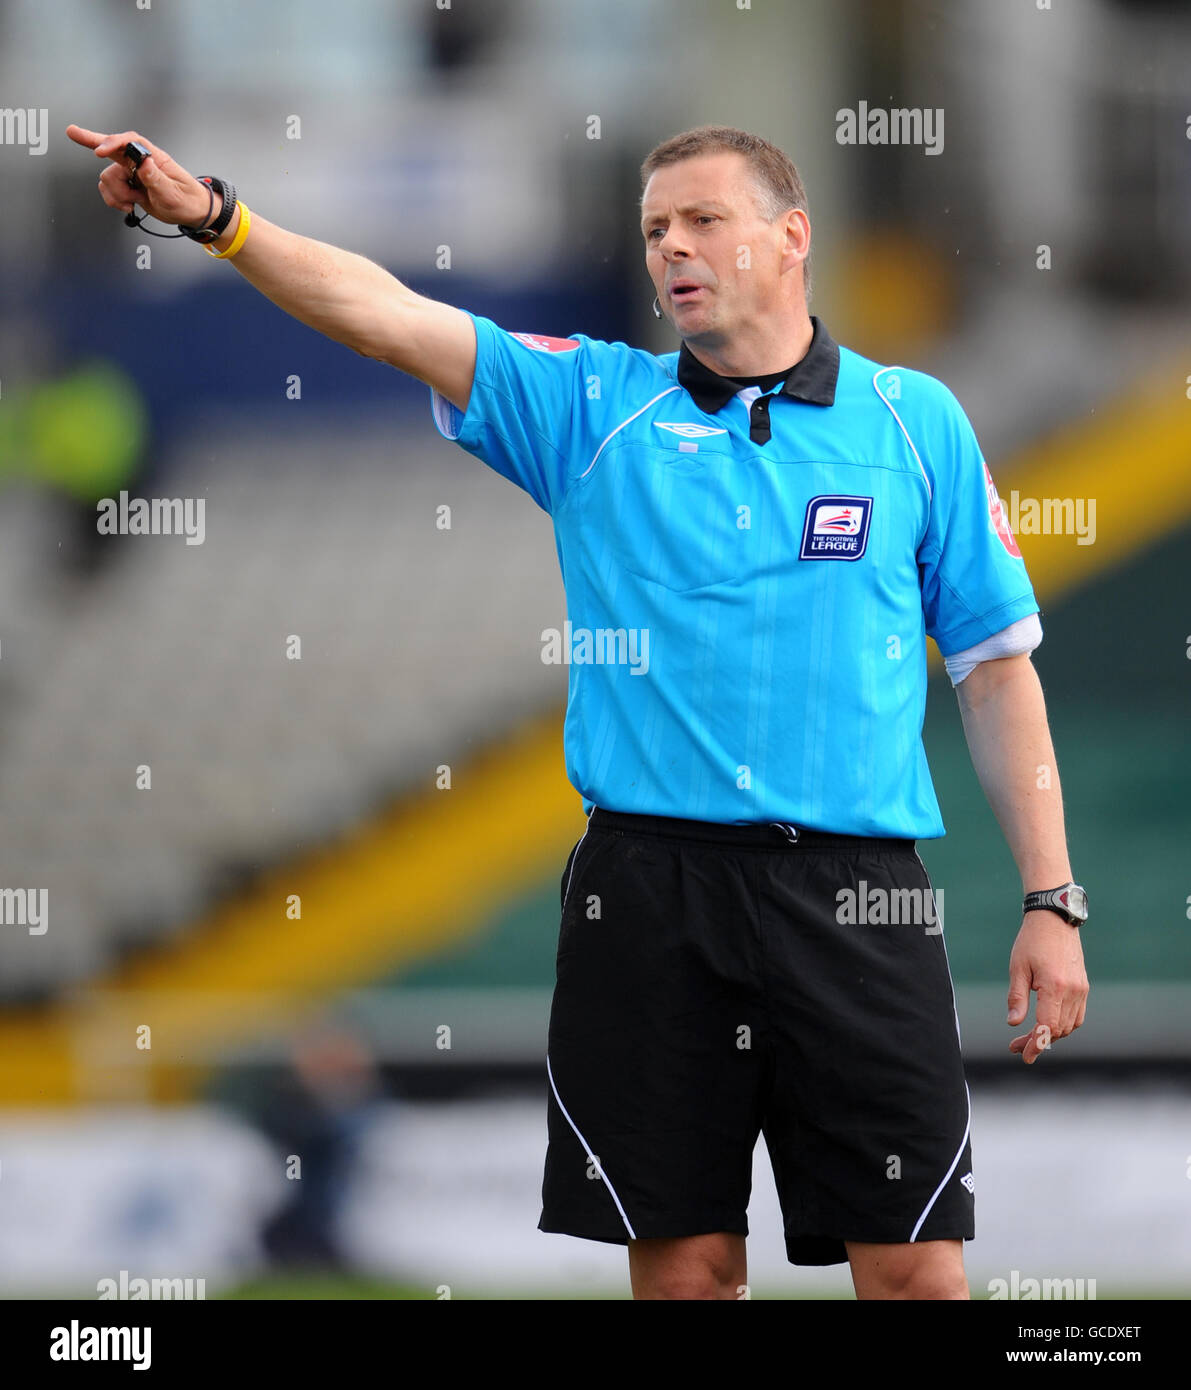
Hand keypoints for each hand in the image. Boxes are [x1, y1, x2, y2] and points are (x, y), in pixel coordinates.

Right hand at [66, 125, 213, 226]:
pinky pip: (109, 190)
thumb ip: (157, 179)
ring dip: (116, 193)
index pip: (129, 142)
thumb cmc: (188, 199)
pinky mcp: (128, 186)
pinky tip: (128, 206)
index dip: (112, 143)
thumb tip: (145, 163)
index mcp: (153, 158)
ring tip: (133, 201)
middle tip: (72, 132)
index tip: (99, 151)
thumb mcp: (174, 193)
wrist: (191, 213)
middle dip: (90, 140)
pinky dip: (114, 200)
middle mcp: (140, 162)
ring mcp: (132, 174)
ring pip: (108, 177)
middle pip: (111, 147)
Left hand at [1006, 910, 1088, 1063]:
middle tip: (1016, 1046)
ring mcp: (1082, 989)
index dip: (1035, 1044)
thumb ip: (1017, 996)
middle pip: (1058, 1030)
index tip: (1024, 1055)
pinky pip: (1077, 1016)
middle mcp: (1073, 991)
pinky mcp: (1083, 987)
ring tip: (1028, 1037)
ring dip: (1050, 1035)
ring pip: (1070, 1026)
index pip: (1047, 1026)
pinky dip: (1063, 1025)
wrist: (1055, 920)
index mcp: (1054, 986)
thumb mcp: (1017, 967)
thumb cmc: (1031, 941)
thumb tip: (1013, 1023)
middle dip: (1037, 1041)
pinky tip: (1046, 1024)